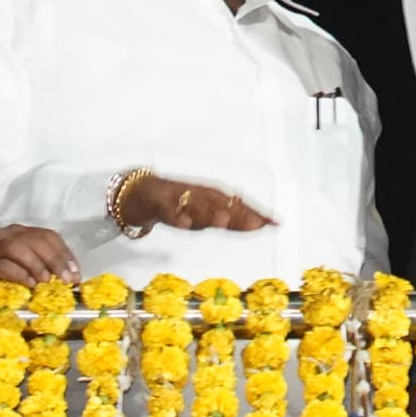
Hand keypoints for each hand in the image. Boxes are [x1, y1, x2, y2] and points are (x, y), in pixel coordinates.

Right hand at [0, 225, 79, 286]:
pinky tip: (29, 284)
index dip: (64, 253)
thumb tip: (64, 277)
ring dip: (37, 265)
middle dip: (56, 260)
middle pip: (36, 240)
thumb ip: (36, 264)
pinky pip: (2, 265)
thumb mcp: (16, 264)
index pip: (47, 236)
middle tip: (67, 279)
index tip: (76, 272)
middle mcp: (5, 234)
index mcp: (18, 232)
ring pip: (19, 248)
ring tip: (47, 281)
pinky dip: (19, 274)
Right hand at [115, 173, 273, 237]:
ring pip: (197, 205)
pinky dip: (177, 216)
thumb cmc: (177, 203)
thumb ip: (228, 218)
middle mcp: (199, 194)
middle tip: (258, 225)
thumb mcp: (204, 213)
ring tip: (226, 222)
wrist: (139, 191)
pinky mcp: (159, 202)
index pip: (238, 205)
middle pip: (222, 204)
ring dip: (211, 213)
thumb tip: (259, 223)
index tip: (276, 223)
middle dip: (240, 215)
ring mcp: (179, 197)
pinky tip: (186, 223)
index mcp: (212, 197)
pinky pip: (169, 210)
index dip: (257, 213)